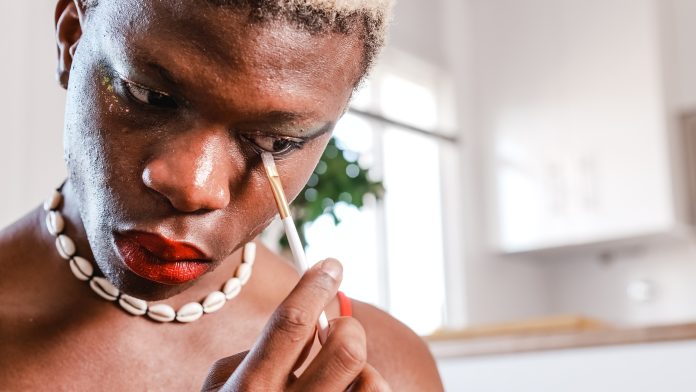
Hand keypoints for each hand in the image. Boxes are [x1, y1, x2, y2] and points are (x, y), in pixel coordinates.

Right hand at [201, 259, 390, 391]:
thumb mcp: (220, 389)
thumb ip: (255, 352)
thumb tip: (308, 319)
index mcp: (249, 391)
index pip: (291, 323)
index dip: (315, 285)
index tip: (331, 265)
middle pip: (344, 347)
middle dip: (347, 327)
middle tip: (335, 329)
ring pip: (372, 381)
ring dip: (363, 368)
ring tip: (341, 377)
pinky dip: (369, 391)